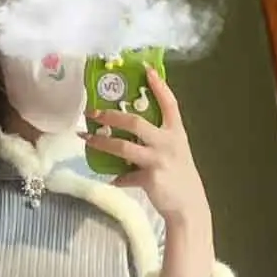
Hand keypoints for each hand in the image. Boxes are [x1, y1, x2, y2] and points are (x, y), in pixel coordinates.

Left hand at [85, 68, 211, 229]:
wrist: (189, 206)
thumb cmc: (180, 176)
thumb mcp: (175, 152)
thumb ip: (157, 140)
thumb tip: (131, 132)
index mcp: (176, 132)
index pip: (169, 103)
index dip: (158, 85)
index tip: (146, 69)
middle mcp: (168, 142)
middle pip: (135, 122)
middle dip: (110, 116)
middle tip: (93, 112)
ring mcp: (158, 160)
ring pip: (123, 147)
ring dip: (101, 143)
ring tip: (87, 138)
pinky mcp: (149, 178)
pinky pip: (126, 176)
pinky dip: (116, 177)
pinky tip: (109, 177)